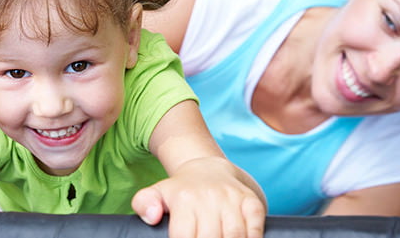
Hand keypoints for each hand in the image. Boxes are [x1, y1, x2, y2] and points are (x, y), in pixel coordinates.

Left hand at [131, 156, 265, 237]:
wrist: (209, 169)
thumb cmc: (181, 191)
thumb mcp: (156, 193)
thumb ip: (144, 203)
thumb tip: (152, 217)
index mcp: (183, 199)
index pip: (184, 236)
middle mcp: (209, 197)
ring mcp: (232, 199)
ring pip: (235, 235)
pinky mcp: (251, 202)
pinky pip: (255, 227)